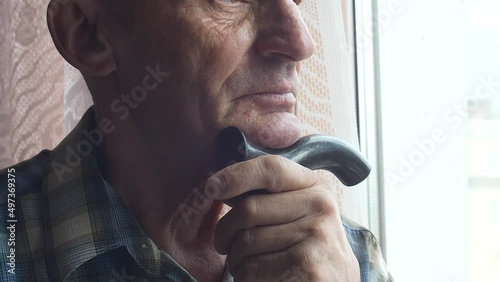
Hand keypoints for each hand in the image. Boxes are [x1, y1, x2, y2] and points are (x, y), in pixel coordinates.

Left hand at [206, 155, 360, 281]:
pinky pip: (252, 269)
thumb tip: (220, 186)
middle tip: (225, 244)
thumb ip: (269, 197)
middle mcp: (320, 207)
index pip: (271, 169)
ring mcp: (316, 237)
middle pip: (248, 209)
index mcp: (315, 187)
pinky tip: (263, 279)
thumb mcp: (298, 214)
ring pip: (245, 243)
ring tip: (250, 266)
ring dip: (235, 260)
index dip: (236, 175)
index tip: (211, 188)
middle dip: (225, 231)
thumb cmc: (307, 248)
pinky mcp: (308, 267)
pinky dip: (246, 278)